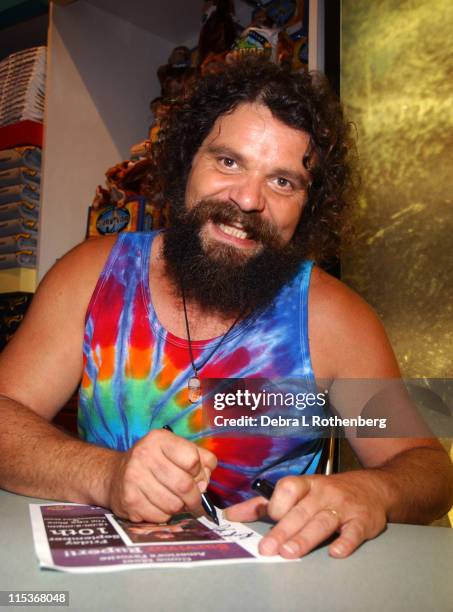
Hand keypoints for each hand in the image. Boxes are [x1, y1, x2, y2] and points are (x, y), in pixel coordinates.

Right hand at [108, 429, 216, 522]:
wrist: (115, 475)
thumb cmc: (153, 462)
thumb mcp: (176, 450)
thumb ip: (200, 458)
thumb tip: (207, 477)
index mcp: (159, 439)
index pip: (192, 459)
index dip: (199, 472)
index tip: (195, 476)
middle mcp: (144, 454)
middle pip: (185, 485)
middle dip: (194, 497)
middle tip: (193, 499)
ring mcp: (134, 478)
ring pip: (174, 504)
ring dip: (179, 507)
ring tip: (173, 500)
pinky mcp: (129, 500)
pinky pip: (160, 516)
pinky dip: (164, 515)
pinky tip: (157, 505)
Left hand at [224, 471, 387, 557]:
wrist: (372, 488)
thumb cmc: (326, 492)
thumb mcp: (299, 491)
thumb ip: (266, 504)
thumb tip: (231, 514)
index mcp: (306, 484)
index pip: (288, 488)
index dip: (278, 504)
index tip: (270, 517)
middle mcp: (323, 493)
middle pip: (301, 511)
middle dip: (283, 530)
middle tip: (267, 548)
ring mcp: (343, 507)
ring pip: (322, 522)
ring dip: (305, 538)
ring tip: (289, 553)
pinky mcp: (362, 521)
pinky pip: (353, 532)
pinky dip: (345, 542)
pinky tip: (335, 552)